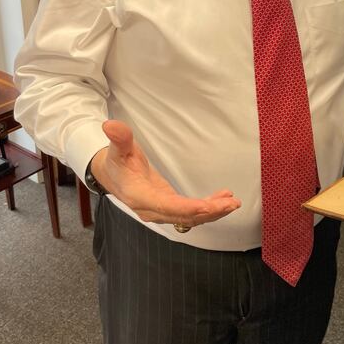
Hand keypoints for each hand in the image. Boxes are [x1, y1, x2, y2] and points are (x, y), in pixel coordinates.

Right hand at [91, 120, 240, 226]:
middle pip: (182, 216)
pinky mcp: (169, 209)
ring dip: (213, 212)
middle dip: (208, 211)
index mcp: (138, 196)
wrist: (113, 175)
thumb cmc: (117, 161)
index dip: (187, 208)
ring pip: (190, 218)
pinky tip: (223, 199)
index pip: (165, 205)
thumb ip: (119, 138)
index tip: (207, 206)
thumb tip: (110, 125)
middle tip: (231, 203)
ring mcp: (160, 212)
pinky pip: (191, 213)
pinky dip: (208, 208)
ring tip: (233, 202)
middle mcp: (150, 210)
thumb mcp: (118, 147)